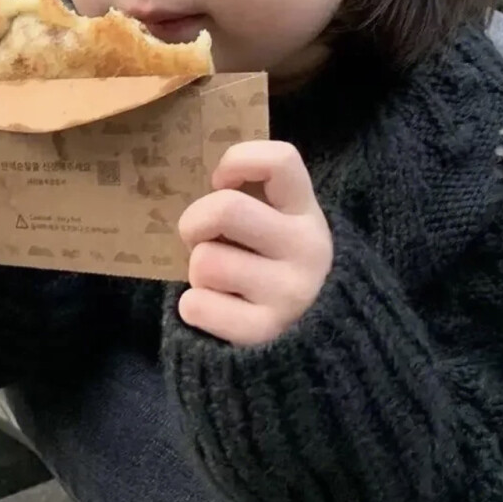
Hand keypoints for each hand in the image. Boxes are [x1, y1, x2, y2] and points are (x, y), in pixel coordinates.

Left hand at [177, 141, 332, 345]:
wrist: (308, 341)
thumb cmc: (271, 265)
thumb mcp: (276, 223)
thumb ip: (248, 196)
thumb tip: (202, 179)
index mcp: (306, 212)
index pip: (281, 160)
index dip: (239, 160)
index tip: (221, 181)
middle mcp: (307, 249)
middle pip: (226, 209)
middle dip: (196, 222)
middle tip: (201, 238)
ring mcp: (289, 293)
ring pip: (205, 262)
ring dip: (197, 271)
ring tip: (219, 281)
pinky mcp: (264, 333)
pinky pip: (197, 306)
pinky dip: (194, 307)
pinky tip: (219, 309)